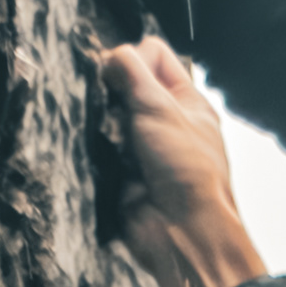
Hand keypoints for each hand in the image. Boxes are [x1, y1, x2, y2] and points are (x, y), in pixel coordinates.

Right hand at [96, 38, 265, 286]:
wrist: (181, 231)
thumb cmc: (187, 170)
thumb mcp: (161, 106)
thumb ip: (131, 72)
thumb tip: (108, 57)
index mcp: (185, 100)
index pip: (153, 54)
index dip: (134, 57)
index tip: (123, 75)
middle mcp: (164, 120)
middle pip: (124, 84)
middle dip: (115, 95)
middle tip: (119, 113)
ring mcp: (141, 147)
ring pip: (107, 116)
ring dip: (106, 125)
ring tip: (116, 143)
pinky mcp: (121, 172)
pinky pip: (98, 148)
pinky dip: (98, 150)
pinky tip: (107, 160)